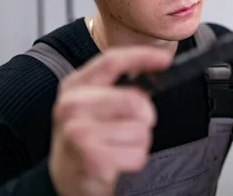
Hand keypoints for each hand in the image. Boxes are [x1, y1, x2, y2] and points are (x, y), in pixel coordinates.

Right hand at [48, 47, 171, 195]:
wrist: (67, 176)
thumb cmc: (87, 136)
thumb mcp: (95, 104)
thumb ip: (119, 86)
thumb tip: (154, 70)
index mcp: (76, 85)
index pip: (111, 61)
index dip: (141, 57)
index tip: (165, 59)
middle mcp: (72, 105)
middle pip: (133, 100)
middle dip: (145, 116)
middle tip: (132, 126)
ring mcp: (78, 132)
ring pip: (139, 130)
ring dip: (139, 142)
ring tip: (118, 146)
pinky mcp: (90, 158)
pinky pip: (137, 154)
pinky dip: (135, 160)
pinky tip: (117, 161)